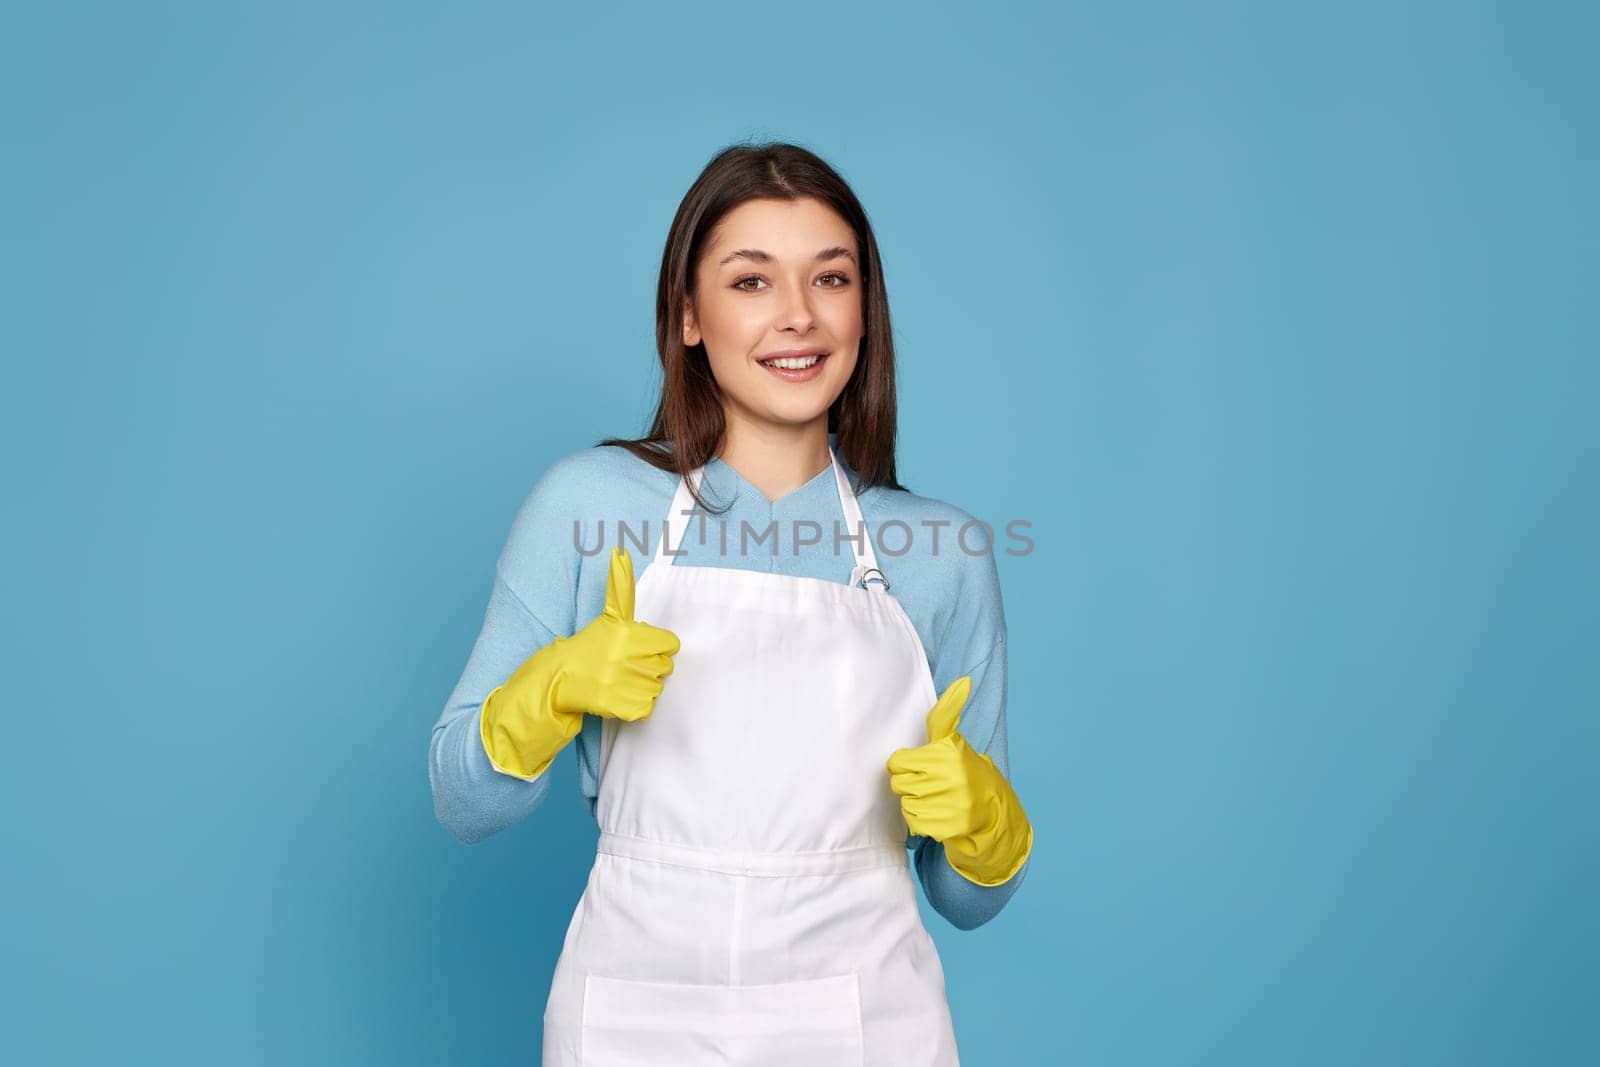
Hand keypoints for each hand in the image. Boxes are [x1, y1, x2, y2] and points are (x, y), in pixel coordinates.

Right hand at [548, 545, 680, 720]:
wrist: (560, 679)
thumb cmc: (590, 646)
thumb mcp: (609, 616)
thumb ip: (621, 585)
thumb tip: (621, 550)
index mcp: (630, 635)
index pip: (670, 643)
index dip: (655, 646)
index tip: (637, 648)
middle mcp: (630, 659)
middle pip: (665, 666)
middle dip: (648, 665)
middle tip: (625, 664)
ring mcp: (628, 686)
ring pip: (658, 688)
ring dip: (642, 686)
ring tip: (619, 679)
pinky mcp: (625, 709)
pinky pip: (648, 708)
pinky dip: (635, 705)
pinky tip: (618, 695)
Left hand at [885, 676, 1033, 886]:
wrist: (992, 811)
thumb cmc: (964, 770)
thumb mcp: (953, 740)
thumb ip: (947, 712)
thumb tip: (964, 680)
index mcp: (948, 753)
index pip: (897, 761)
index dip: (905, 764)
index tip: (921, 766)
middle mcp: (950, 777)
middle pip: (898, 783)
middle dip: (910, 784)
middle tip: (930, 784)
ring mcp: (950, 804)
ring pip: (905, 803)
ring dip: (916, 802)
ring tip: (936, 798)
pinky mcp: (948, 826)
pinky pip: (913, 822)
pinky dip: (921, 820)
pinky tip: (937, 813)